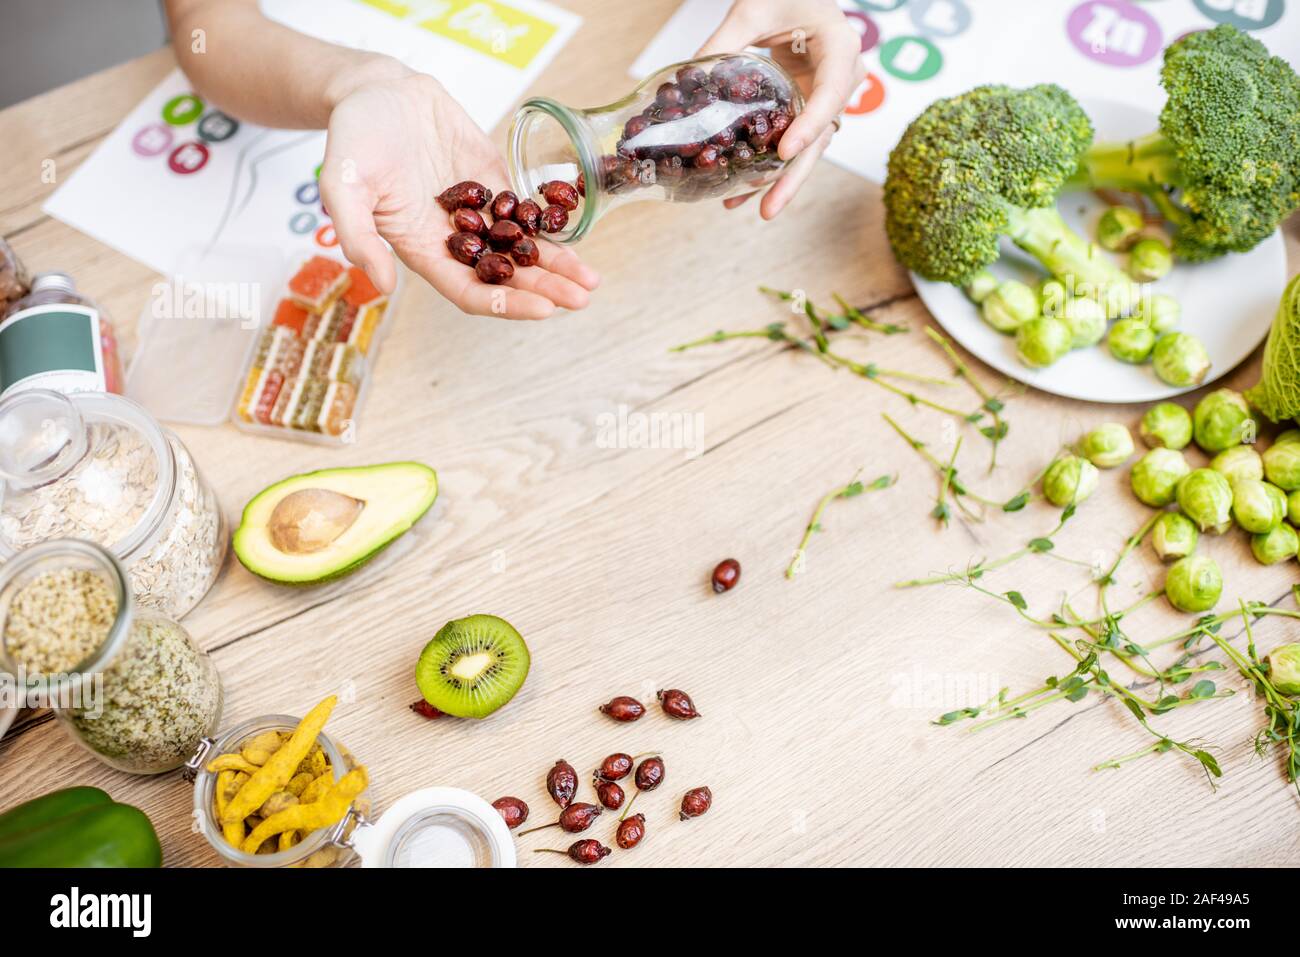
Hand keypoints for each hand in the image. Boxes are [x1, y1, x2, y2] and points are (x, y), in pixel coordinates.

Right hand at [320, 67, 598, 319]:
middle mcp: (454, 239)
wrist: (377, 91)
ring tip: (591, 278)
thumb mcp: (342, 186)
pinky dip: (552, 225)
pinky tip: (579, 235)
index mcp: (422, 250)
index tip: (543, 309)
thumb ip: (357, 236)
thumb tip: (380, 286)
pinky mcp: (495, 182)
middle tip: (582, 299)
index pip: (470, 292)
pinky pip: (527, 210)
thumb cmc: (353, 139)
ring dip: (556, 265)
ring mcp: (478, 212)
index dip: (507, 304)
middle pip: (507, 277)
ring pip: (522, 249)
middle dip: (545, 290)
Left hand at [697, 0, 862, 217]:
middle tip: (768, 209)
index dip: (808, 127)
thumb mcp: (753, 9)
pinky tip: (744, 192)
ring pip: (809, 148)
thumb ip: (724, 42)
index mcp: (840, 49)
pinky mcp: (810, 109)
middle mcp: (843, 80)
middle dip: (793, 177)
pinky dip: (771, 167)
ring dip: (780, 180)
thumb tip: (685, 80)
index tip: (783, 154)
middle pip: (822, 136)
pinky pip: (794, 142)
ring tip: (753, 209)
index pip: (829, 94)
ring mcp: (828, 99)